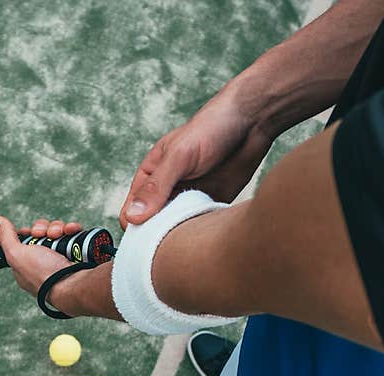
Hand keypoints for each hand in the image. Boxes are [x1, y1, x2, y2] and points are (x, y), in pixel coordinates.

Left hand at [0, 216, 82, 296]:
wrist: (74, 283)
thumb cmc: (45, 276)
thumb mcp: (16, 255)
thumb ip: (6, 237)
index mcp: (26, 265)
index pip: (23, 243)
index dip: (27, 234)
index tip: (30, 232)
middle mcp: (43, 262)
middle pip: (40, 234)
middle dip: (43, 229)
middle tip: (44, 235)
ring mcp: (60, 258)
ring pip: (56, 232)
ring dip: (57, 228)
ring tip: (59, 235)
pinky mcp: (75, 252)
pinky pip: (72, 234)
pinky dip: (71, 230)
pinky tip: (71, 232)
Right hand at [119, 84, 274, 227]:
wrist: (252, 122)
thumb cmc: (211, 129)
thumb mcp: (179, 157)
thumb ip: (156, 187)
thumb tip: (133, 217)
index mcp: (151, 176)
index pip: (132, 211)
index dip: (135, 228)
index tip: (146, 242)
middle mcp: (167, 190)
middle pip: (153, 225)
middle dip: (158, 238)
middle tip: (170, 246)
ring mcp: (189, 198)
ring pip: (176, 229)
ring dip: (180, 237)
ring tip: (189, 240)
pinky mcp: (210, 204)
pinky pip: (199, 226)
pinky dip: (200, 233)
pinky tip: (206, 234)